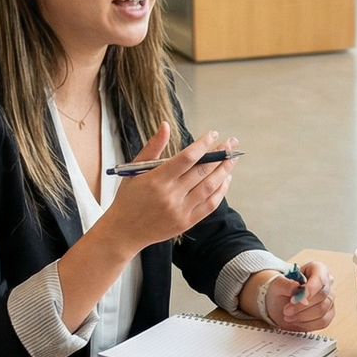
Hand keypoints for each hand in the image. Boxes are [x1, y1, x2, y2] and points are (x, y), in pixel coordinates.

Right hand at [104, 124, 240, 253]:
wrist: (124, 231)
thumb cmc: (129, 197)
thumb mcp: (135, 170)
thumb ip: (153, 147)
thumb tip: (166, 125)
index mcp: (156, 180)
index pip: (186, 158)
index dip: (202, 144)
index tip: (212, 134)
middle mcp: (170, 195)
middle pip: (202, 171)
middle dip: (220, 154)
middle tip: (230, 142)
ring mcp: (180, 210)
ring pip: (210, 187)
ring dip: (224, 171)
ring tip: (231, 159)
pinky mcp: (186, 222)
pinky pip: (210, 205)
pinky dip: (221, 191)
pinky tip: (225, 179)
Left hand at [243, 261, 334, 331]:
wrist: (279, 304)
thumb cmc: (280, 291)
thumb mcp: (276, 284)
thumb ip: (284, 284)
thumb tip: (296, 287)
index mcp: (317, 269)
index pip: (320, 278)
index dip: (310, 289)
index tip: (294, 299)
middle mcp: (326, 284)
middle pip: (322, 296)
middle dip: (301, 306)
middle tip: (286, 310)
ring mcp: (329, 299)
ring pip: (322, 310)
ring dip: (302, 316)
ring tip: (288, 316)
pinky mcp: (328, 314)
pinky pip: (323, 322)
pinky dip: (307, 324)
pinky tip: (296, 320)